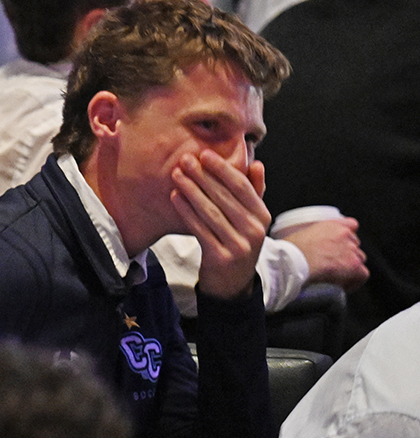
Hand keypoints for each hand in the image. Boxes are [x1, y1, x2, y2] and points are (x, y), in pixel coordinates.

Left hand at [171, 150, 269, 300]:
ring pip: (211, 212)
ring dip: (191, 190)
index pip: (241, 186)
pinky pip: (200, 229)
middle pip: (224, 197)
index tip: (204, 154)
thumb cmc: (238, 242)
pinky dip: (186, 212)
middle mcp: (254, 229)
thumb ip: (254, 192)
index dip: (222, 169)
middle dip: (203, 176)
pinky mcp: (220, 257)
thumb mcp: (251, 219)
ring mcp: (238, 245)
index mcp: (262, 215)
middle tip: (185, 159)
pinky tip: (174, 197)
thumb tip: (257, 163)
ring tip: (176, 175)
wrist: (232, 283)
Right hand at [285, 217, 368, 291]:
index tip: (339, 245)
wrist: (292, 263)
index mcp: (332, 225)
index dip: (346, 237)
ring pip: (359, 260)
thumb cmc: (289, 252)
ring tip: (336, 278)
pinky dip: (354, 282)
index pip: (351, 225)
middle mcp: (345, 235)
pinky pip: (362, 275)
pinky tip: (342, 286)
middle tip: (333, 265)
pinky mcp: (355, 267)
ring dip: (350, 268)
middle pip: (355, 245)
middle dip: (347, 254)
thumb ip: (311, 237)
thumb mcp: (299, 235)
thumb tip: (308, 247)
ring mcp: (352, 251)